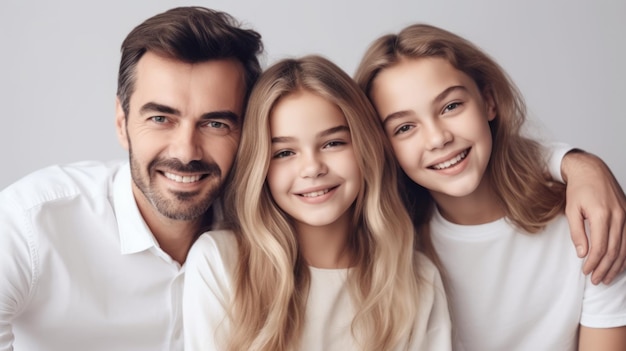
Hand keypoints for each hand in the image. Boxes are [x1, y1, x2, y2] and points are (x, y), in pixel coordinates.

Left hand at [561, 150, 625, 283]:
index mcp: (601, 215)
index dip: (593, 263)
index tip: (585, 272)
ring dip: (616, 265)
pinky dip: (625, 255)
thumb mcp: (571, 210)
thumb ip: (577, 232)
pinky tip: (619, 264)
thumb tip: (582, 254)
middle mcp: (618, 216)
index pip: (599, 247)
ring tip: (606, 278)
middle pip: (613, 250)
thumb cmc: (579, 189)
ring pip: (624, 248)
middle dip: (604, 268)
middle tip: (596, 280)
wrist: (592, 170)